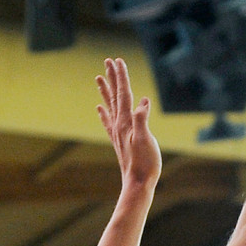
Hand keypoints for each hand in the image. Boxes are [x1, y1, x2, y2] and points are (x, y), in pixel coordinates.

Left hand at [96, 58, 161, 187]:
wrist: (137, 185)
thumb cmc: (145, 164)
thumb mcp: (146, 140)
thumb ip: (142, 119)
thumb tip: (143, 101)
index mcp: (126, 122)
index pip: (124, 93)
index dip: (122, 76)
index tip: (118, 60)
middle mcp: (119, 125)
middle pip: (115, 96)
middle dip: (113, 78)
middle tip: (108, 61)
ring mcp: (118, 133)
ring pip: (110, 106)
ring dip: (106, 91)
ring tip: (99, 78)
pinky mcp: (119, 142)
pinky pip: (108, 122)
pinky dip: (104, 113)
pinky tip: (99, 108)